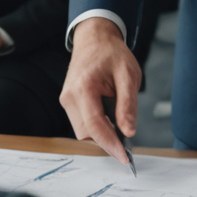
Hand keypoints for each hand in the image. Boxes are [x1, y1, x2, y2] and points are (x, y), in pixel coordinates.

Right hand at [58, 17, 138, 165]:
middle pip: (86, 133)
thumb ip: (128, 105)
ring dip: (101, 136)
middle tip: (127, 149)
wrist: (94, 38)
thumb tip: (129, 132)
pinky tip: (111, 123)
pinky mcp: (69, 102)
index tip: (125, 158)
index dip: (110, 144)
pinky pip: (82, 123)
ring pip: (83, 131)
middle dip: (106, 143)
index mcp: (83, 88)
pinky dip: (97, 128)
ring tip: (121, 131)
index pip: (95, 126)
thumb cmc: (111, 53)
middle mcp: (70, 97)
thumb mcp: (128, 75)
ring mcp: (66, 100)